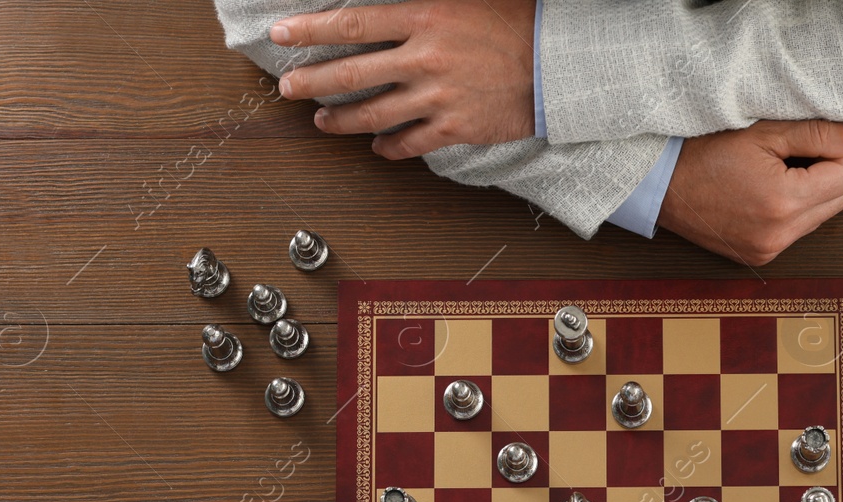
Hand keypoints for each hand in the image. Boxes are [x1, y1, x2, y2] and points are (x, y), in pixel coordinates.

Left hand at [270, 0, 534, 158]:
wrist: (560, 63)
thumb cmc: (519, 22)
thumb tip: (387, 3)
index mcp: (425, 15)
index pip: (352, 23)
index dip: (310, 30)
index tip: (282, 35)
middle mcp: (425, 57)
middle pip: (352, 73)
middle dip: (312, 81)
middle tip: (288, 88)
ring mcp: (439, 96)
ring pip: (374, 113)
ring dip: (341, 119)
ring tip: (322, 121)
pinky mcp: (456, 127)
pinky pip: (411, 143)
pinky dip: (389, 147)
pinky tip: (377, 147)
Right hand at [657, 120, 842, 265]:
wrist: (661, 186)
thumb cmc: (705, 153)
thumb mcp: (764, 133)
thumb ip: (818, 134)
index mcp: (782, 202)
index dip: (830, 154)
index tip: (799, 145)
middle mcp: (779, 234)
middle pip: (838, 200)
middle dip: (823, 176)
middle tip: (785, 159)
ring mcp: (768, 250)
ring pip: (819, 218)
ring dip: (807, 195)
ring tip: (768, 178)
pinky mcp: (759, 258)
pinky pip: (795, 232)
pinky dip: (788, 213)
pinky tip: (759, 197)